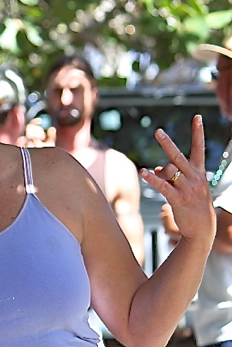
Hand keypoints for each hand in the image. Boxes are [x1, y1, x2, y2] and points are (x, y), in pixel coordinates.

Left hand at [140, 115, 214, 243]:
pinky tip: (143, 172)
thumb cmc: (193, 206)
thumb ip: (172, 176)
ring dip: (159, 172)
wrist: (203, 229)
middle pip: (179, 156)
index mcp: (199, 173)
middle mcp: (195, 178)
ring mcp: (188, 189)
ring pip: (170, 171)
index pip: (199, 148)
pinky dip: (152, 179)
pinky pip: (163, 186)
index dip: (198, 132)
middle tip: (157, 131)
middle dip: (167, 144)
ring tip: (147, 173)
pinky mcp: (179, 199)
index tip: (197, 117)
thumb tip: (156, 168)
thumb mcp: (186, 188)